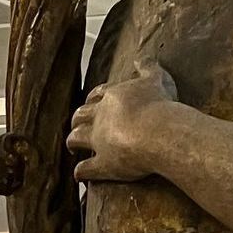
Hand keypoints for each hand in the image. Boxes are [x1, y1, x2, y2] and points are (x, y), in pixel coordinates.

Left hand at [68, 66, 178, 183]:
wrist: (159, 132)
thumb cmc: (160, 104)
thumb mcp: (156, 79)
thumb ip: (148, 67)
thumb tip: (142, 58)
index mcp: (112, 97)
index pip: (96, 96)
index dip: (93, 100)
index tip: (91, 104)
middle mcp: (100, 118)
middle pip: (80, 116)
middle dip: (77, 120)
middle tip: (77, 125)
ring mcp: (99, 141)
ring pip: (76, 139)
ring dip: (72, 143)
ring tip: (72, 147)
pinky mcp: (104, 164)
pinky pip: (86, 169)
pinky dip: (80, 172)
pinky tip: (79, 174)